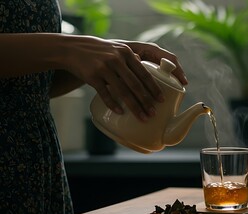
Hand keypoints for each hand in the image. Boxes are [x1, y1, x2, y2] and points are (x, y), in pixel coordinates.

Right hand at [63, 35, 183, 120]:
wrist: (72, 48)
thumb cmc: (100, 52)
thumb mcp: (117, 50)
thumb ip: (132, 60)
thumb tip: (145, 75)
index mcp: (126, 53)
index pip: (144, 73)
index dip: (154, 88)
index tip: (161, 100)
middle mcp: (117, 60)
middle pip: (135, 85)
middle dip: (146, 101)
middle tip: (153, 113)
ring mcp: (104, 68)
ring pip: (122, 91)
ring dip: (134, 107)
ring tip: (142, 117)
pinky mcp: (92, 76)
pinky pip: (105, 93)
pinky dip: (113, 104)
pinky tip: (120, 112)